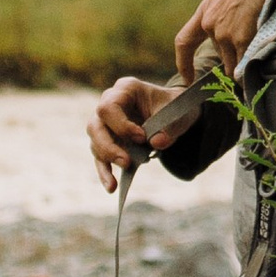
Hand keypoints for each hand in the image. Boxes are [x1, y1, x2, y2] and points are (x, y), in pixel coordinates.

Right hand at [88, 74, 176, 195]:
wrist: (176, 114)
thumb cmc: (175, 108)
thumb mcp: (180, 114)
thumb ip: (171, 127)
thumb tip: (156, 143)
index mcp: (126, 89)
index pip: (109, 107)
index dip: (121, 125)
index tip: (142, 137)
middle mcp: (110, 103)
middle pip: (95, 125)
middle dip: (108, 147)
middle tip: (127, 162)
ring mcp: (106, 123)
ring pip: (95, 142)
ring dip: (106, 162)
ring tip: (115, 184)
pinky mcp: (108, 141)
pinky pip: (100, 157)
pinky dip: (105, 172)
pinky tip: (111, 187)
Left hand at [177, 0, 275, 78]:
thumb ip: (220, 11)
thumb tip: (227, 24)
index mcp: (204, 12)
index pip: (185, 41)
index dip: (184, 63)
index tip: (187, 79)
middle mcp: (210, 24)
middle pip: (219, 53)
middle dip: (232, 57)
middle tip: (248, 55)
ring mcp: (224, 33)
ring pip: (231, 63)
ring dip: (242, 64)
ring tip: (257, 60)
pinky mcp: (241, 38)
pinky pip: (244, 63)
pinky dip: (250, 67)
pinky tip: (260, 67)